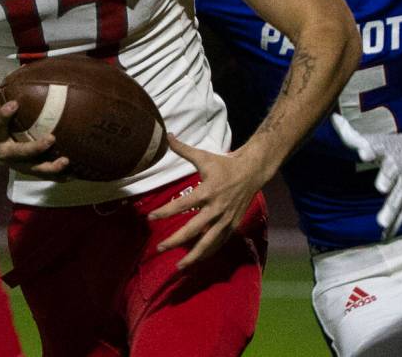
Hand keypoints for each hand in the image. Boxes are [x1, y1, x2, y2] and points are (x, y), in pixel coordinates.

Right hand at [0, 99, 70, 179]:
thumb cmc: (1, 123)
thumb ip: (5, 99)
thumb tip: (19, 81)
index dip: (5, 115)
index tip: (14, 104)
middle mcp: (6, 154)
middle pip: (20, 153)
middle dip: (36, 148)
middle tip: (52, 138)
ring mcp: (19, 165)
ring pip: (34, 170)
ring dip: (51, 167)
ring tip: (66, 161)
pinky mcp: (30, 171)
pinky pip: (44, 175)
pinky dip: (58, 176)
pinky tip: (73, 174)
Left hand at [148, 134, 265, 268]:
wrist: (251, 172)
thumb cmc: (224, 164)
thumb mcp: (203, 156)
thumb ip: (183, 149)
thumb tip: (167, 135)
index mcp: (207, 191)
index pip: (182, 205)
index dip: (165, 212)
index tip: (150, 218)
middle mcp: (216, 208)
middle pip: (193, 229)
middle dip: (175, 240)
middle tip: (159, 247)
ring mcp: (225, 219)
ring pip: (208, 243)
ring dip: (192, 255)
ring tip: (178, 266)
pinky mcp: (232, 226)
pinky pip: (218, 243)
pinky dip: (207, 253)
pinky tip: (196, 260)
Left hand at [331, 113, 401, 239]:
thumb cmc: (393, 145)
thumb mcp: (376, 137)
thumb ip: (351, 134)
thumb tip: (332, 118)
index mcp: (387, 147)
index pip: (378, 146)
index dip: (370, 148)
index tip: (362, 151)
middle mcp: (398, 165)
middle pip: (392, 171)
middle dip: (387, 178)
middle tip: (380, 187)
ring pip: (399, 196)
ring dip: (391, 210)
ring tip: (381, 222)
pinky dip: (396, 224)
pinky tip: (385, 236)